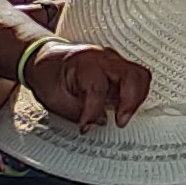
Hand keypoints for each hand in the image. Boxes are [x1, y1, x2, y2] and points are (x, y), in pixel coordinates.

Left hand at [28, 39, 152, 129]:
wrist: (44, 57)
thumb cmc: (47, 74)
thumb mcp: (54, 98)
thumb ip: (77, 112)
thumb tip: (101, 121)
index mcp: (83, 62)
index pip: (97, 88)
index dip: (92, 112)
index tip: (85, 127)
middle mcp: (103, 57)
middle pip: (131, 76)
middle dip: (129, 103)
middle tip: (120, 122)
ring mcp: (114, 60)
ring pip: (141, 75)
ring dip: (137, 99)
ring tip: (123, 116)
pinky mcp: (118, 67)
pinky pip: (137, 77)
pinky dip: (135, 94)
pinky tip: (123, 107)